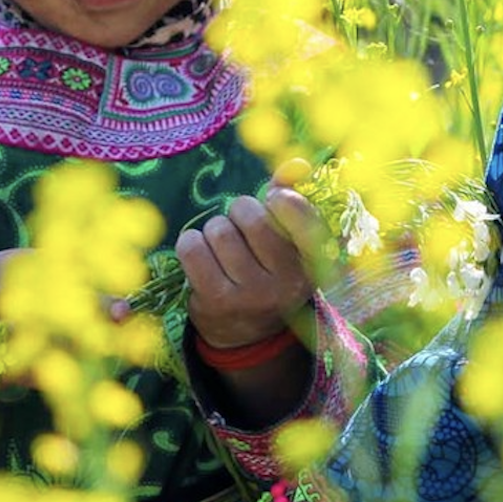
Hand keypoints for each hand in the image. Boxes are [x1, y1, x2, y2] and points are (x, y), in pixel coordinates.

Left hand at [178, 187, 323, 350]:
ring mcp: (252, 295)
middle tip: (239, 227)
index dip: (283, 200)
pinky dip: (190, 243)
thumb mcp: (287, 243)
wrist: (247, 337)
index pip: (304, 218)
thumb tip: (297, 165)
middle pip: (252, 217)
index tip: (274, 201)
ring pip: (219, 231)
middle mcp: (287, 283)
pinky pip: (193, 249)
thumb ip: (291, 200)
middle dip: (239, 212)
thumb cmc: (267, 273)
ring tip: (219, 247)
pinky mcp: (216, 301)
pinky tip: (198, 255)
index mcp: (312, 264)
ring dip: (213, 230)